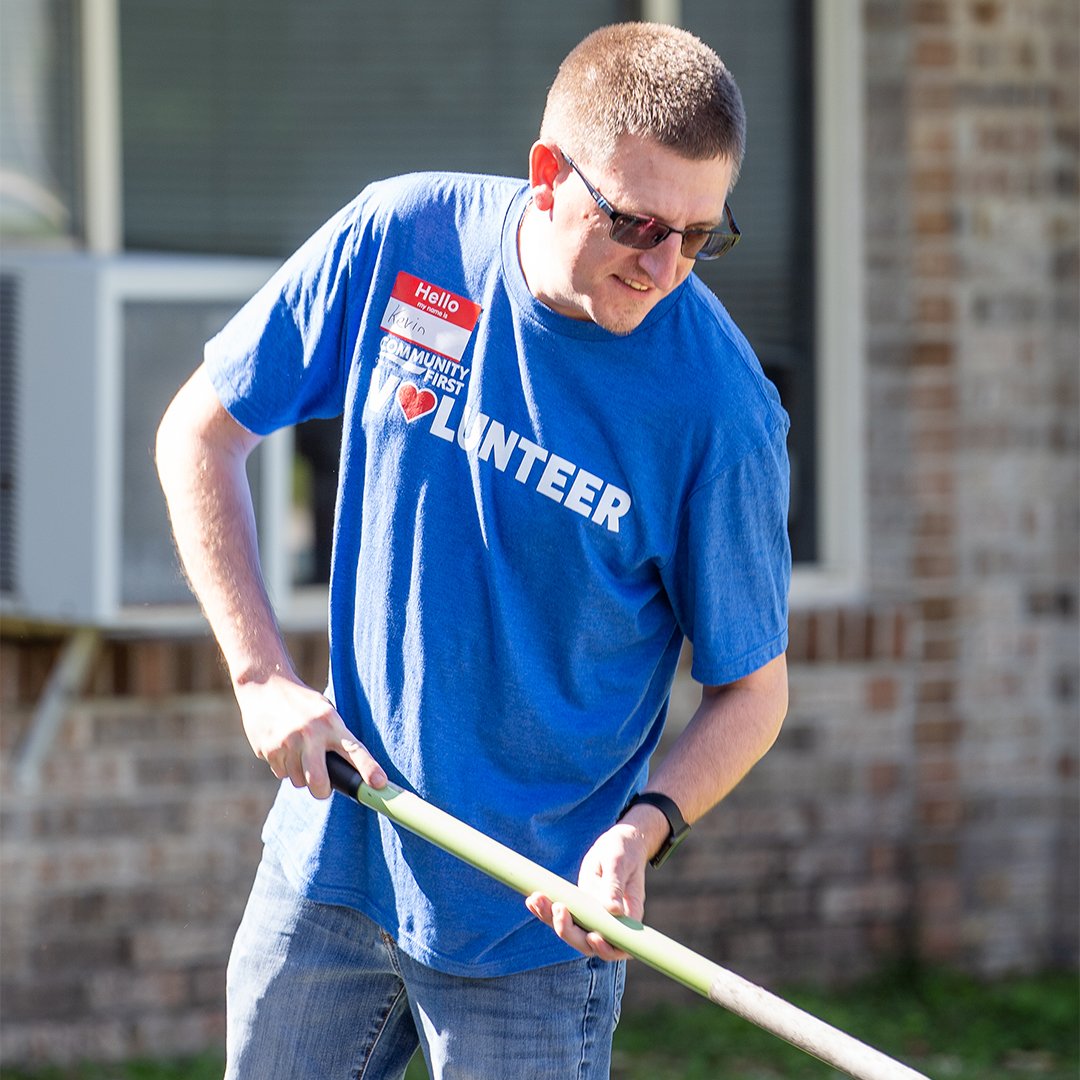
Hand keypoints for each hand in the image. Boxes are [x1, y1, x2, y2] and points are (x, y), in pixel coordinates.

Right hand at [234, 671, 385, 798]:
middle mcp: (310, 733)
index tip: (379, 784)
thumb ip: (335, 735)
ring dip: (300, 775)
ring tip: (299, 753)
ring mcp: (287, 742)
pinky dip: (284, 767)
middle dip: (322, 790)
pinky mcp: (268, 749)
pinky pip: (281, 773)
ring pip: (298, 780)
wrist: (264, 685)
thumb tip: (349, 770)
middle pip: (319, 781)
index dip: (368, 769)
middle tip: (323, 787)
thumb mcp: (324, 710)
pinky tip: (283, 747)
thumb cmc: (301, 701)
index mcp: (330, 722)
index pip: (354, 750)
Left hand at [525, 821, 649, 961]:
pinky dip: (546, 910)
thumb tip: (613, 910)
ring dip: (551, 919)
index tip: (592, 937)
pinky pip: (563, 915)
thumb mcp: (619, 863)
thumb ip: (615, 885)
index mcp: (628, 914)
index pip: (618, 944)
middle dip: (569, 930)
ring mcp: (594, 916)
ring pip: (572, 931)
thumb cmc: (625, 850)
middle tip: (558, 908)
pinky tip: (533, 899)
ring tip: (537, 899)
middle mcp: (611, 921)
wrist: (619, 842)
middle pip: (588, 942)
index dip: (604, 948)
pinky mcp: (580, 907)